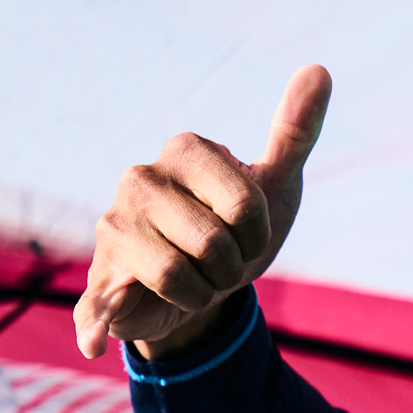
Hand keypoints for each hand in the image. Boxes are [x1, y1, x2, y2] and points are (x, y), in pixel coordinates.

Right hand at [74, 63, 332, 360]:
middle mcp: (140, 178)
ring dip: (202, 294)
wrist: (206, 287)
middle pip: (213, 243)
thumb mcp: (275, 184)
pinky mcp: (99, 275)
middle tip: (219, 262)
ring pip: (177, 276)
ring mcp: (114, 226)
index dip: (257, 234)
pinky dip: (97, 324)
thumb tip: (319, 69)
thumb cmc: (238, 229)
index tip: (246, 231)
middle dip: (231, 269)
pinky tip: (94, 343)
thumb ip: (295, 131)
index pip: (245, 204)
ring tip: (193, 280)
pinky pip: (100, 302)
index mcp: (185, 149)